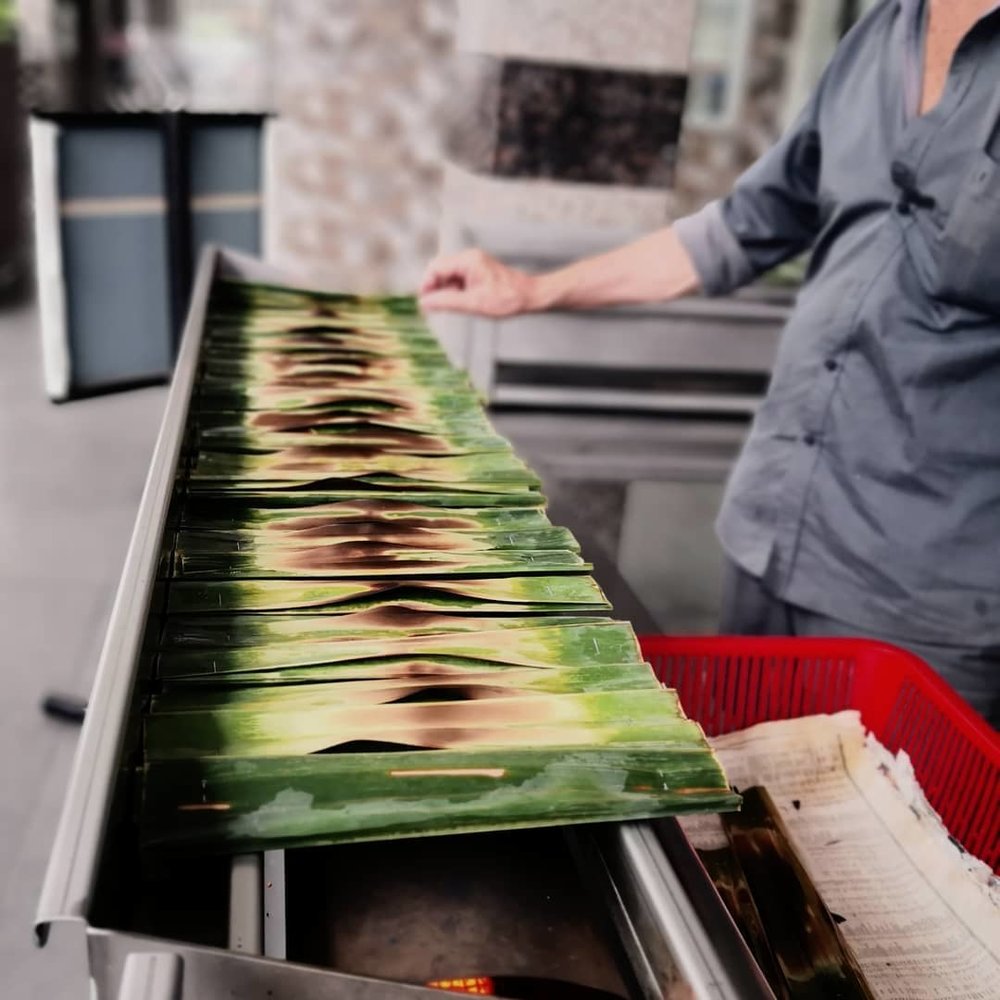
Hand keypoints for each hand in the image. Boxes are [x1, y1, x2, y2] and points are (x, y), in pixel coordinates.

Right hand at [419, 249, 535, 316]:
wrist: (530, 296)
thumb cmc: (507, 299)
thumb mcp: (473, 303)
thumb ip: (447, 302)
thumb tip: (425, 303)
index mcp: (467, 260)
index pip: (436, 267)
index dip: (427, 285)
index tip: (425, 303)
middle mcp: (469, 258)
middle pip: (440, 269)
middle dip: (435, 288)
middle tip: (436, 307)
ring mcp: (474, 264)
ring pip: (448, 275)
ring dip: (446, 291)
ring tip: (455, 306)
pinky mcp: (478, 272)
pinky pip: (459, 279)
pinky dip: (456, 291)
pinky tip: (463, 302)